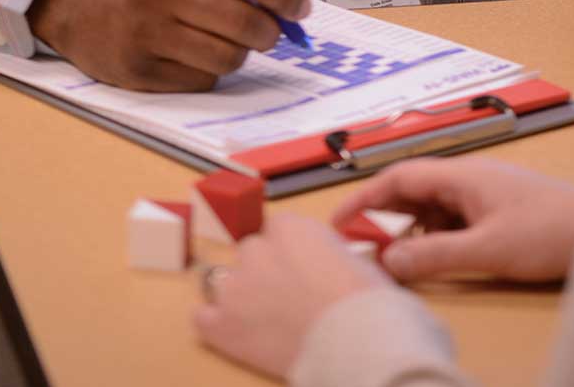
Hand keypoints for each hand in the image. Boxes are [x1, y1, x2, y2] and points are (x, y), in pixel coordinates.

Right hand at [28, 0, 310, 91]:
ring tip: (227, 40)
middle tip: (270, 32)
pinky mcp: (138, 72)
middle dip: (270, 33)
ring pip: (227, 59)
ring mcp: (145, 35)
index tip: (300, 8)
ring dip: (239, 53)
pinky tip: (192, 53)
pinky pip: (201, 81)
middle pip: (244, 25)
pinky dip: (208, 70)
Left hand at [194, 215, 390, 377]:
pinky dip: (218, 324)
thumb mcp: (357, 260)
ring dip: (244, 297)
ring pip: (228, 283)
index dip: (292, 251)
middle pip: (251, 253)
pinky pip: (204, 317)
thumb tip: (325, 263)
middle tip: (289, 297)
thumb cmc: (368, 304)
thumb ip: (328, 252)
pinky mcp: (220, 324)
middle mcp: (256, 251)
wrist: (357, 344)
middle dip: (265, 272)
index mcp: (290, 228)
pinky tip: (238, 333)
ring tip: (269, 322)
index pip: (278, 228)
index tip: (304, 268)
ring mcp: (234, 287)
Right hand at [332, 157, 573, 281]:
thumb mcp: (487, 249)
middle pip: (411, 191)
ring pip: (431, 208)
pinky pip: (451, 220)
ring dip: (409, 230)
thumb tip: (389, 261)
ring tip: (393, 258)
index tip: (340, 221)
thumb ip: (435, 256)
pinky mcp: (497, 211)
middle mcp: (470, 179)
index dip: (364, 198)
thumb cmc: (553, 231)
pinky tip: (432, 258)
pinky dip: (433, 237)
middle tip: (361, 246)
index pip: (399, 177)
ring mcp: (484, 194)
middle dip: (382, 217)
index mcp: (463, 175)